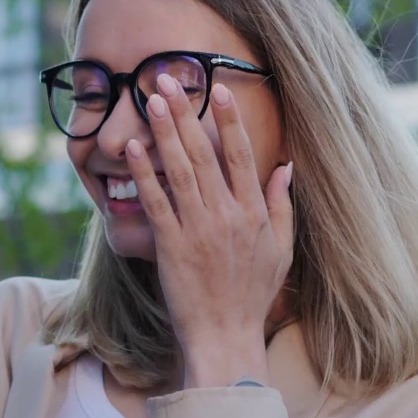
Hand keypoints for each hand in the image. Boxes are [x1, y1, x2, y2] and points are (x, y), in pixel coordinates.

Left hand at [126, 74, 293, 388]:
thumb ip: (281, 206)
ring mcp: (197, 229)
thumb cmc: (252, 295)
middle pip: (204, 153)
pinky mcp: (170, 245)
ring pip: (179, 170)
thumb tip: (285, 167)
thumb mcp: (280, 250)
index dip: (230, 121)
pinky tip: (132, 148)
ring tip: (150, 100)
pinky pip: (155, 202)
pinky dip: (143, 173)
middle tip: (167, 80)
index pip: (242, 156)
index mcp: (254, 213)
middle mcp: (227, 215)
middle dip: (185, 113)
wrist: (225, 337)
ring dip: (163, 132)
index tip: (221, 91)